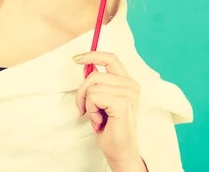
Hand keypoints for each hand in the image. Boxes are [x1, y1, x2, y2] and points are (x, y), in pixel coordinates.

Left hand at [73, 51, 141, 166]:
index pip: (111, 58)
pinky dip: (91, 110)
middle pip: (95, 74)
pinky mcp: (123, 102)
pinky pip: (94, 96)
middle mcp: (131, 85)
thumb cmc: (112, 130)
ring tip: (95, 117)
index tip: (77, 58)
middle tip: (81, 108)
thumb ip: (97, 83)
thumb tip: (85, 66)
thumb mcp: (101, 102)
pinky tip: (99, 121)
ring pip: (92, 85)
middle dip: (81, 92)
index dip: (93, 55)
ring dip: (87, 104)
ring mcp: (128, 93)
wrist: (121, 153)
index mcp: (128, 82)